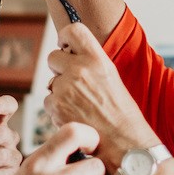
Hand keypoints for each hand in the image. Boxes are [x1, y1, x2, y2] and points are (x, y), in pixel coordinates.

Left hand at [43, 21, 154, 169]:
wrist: (124, 143)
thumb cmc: (122, 114)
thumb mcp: (112, 78)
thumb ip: (92, 64)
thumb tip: (71, 56)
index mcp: (97, 59)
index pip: (73, 31)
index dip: (65, 38)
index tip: (66, 47)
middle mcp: (80, 69)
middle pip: (53, 57)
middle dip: (59, 69)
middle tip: (73, 84)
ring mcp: (66, 88)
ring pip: (50, 82)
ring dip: (59, 92)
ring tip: (80, 106)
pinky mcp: (57, 107)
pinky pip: (48, 102)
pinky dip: (57, 110)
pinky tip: (75, 117)